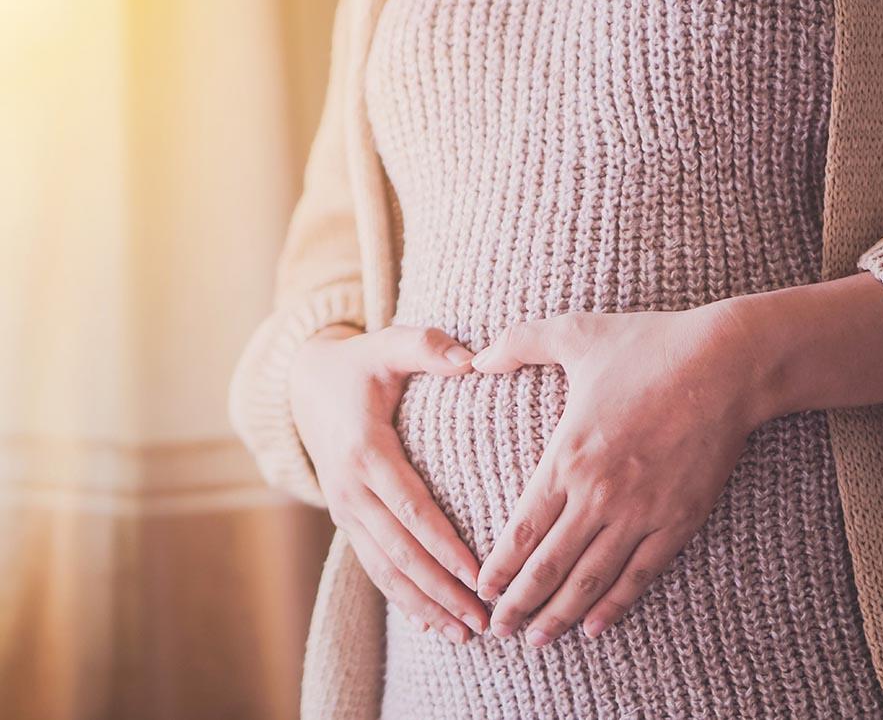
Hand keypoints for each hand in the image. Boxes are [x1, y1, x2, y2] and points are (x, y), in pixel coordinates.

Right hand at [290, 323, 488, 642]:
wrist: (303, 383)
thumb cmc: (359, 363)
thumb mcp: (388, 343)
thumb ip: (428, 347)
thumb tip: (474, 360)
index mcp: (366, 451)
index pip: (411, 508)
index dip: (444, 545)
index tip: (478, 574)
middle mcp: (351, 489)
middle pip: (401, 551)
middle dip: (442, 590)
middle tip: (484, 620)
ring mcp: (345, 509)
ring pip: (386, 569)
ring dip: (424, 605)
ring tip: (465, 633)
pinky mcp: (347, 519)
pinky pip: (374, 565)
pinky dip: (402, 597)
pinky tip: (432, 622)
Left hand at [470, 303, 764, 645]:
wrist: (727, 363)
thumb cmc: (649, 345)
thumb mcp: (575, 332)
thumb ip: (519, 343)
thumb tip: (474, 356)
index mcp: (568, 456)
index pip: (522, 530)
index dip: (499, 567)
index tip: (482, 589)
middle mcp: (599, 494)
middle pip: (549, 566)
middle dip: (519, 603)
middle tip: (497, 630)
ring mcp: (642, 512)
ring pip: (591, 579)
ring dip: (560, 614)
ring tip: (537, 639)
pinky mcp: (679, 519)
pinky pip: (641, 574)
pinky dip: (616, 604)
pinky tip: (596, 626)